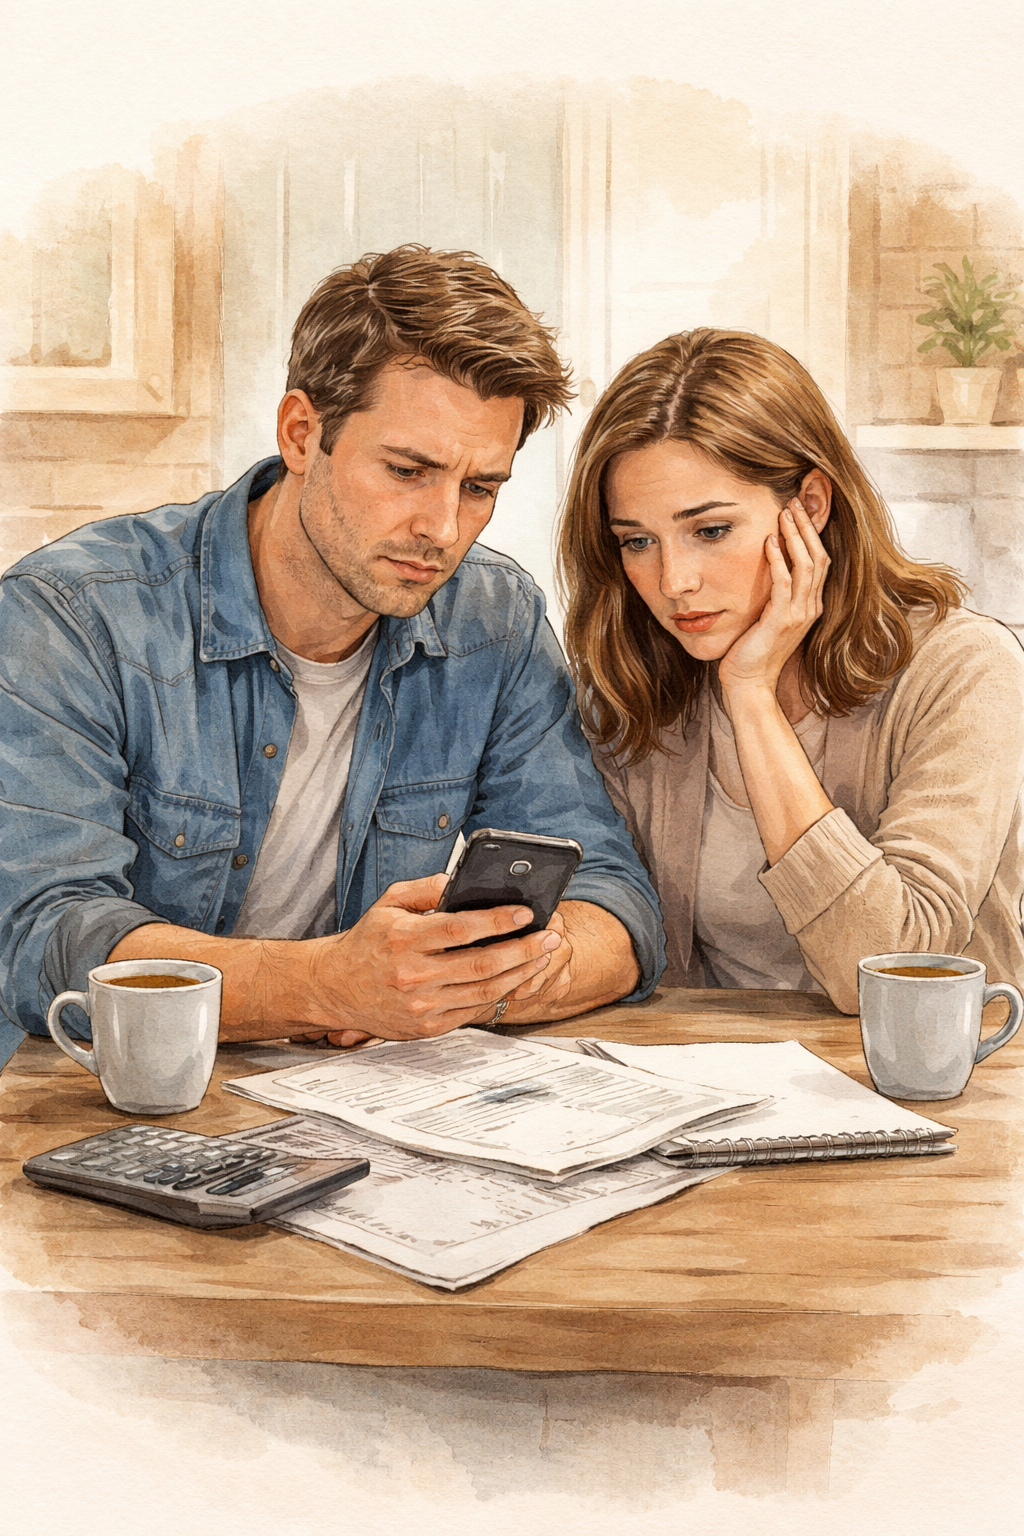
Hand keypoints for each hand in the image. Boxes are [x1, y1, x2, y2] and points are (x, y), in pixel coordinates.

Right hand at [297, 873, 564, 1045]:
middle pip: (482, 964)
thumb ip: (425, 889)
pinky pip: (473, 1010)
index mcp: (404, 939)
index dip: (497, 921)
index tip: (525, 913)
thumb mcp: (388, 903)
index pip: (461, 929)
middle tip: (549, 937)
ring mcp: (421, 1005)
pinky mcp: (427, 1026)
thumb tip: (460, 881)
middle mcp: (413, 974)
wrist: (335, 987)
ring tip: (541, 957)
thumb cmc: (367, 942)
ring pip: (484, 990)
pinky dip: (499, 994)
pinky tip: (515, 978)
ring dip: (520, 974)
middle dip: (523, 950)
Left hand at [718, 498, 829, 702]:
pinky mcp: (781, 620)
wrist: (749, 683)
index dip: (811, 535)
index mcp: (810, 606)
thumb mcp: (768, 617)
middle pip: (819, 557)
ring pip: (806, 565)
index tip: (797, 512)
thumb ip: (774, 595)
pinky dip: (778, 559)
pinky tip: (769, 541)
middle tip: (794, 502)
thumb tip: (767, 567)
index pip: (820, 561)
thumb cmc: (752, 651)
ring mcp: (799, 615)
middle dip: (807, 528)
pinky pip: (785, 583)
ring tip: (784, 513)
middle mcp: (811, 608)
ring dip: (795, 536)